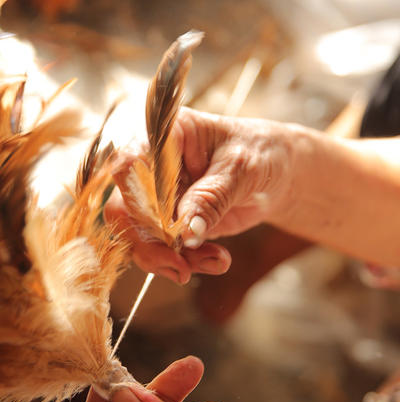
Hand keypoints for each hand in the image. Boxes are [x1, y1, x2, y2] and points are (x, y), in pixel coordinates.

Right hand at [106, 108, 294, 283]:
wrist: (278, 173)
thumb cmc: (260, 153)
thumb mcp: (242, 169)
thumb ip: (212, 196)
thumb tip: (186, 231)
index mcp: (165, 135)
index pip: (129, 165)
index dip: (137, 199)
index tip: (165, 228)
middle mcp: (152, 166)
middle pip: (123, 208)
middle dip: (148, 243)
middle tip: (180, 266)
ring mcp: (158, 197)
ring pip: (139, 236)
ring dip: (171, 258)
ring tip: (214, 262)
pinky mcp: (170, 223)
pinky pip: (164, 249)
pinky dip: (188, 262)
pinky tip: (218, 260)